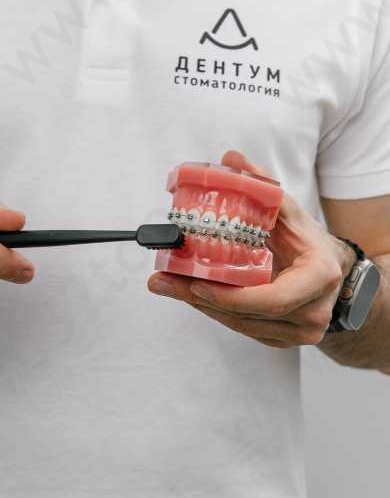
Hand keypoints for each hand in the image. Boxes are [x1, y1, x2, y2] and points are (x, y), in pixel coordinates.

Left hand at [148, 150, 355, 348]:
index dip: (232, 296)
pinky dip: (216, 311)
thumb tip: (231, 159)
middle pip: (248, 315)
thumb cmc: (308, 241)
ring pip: (241, 325)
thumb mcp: (288, 210)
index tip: (197, 282)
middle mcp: (313, 312)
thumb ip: (261, 185)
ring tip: (168, 285)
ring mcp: (299, 332)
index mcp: (319, 277)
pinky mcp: (282, 339)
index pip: (272, 299)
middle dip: (201, 298)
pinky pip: (243, 329)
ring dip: (202, 305)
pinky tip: (191, 293)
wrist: (332, 271)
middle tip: (164, 282)